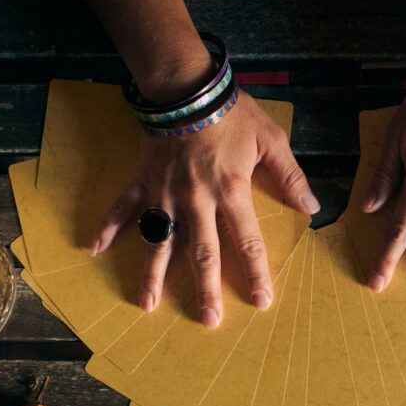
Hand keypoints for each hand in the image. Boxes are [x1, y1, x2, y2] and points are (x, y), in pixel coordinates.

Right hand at [90, 91, 319, 327]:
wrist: (186, 85)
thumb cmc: (233, 112)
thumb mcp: (271, 139)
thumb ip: (290, 176)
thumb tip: (311, 208)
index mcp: (231, 192)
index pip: (247, 242)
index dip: (256, 273)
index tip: (261, 301)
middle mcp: (196, 201)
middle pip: (202, 254)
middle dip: (206, 289)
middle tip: (209, 321)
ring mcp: (165, 193)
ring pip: (160, 241)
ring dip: (153, 275)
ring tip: (148, 305)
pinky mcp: (143, 180)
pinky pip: (122, 207)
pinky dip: (107, 226)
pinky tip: (94, 249)